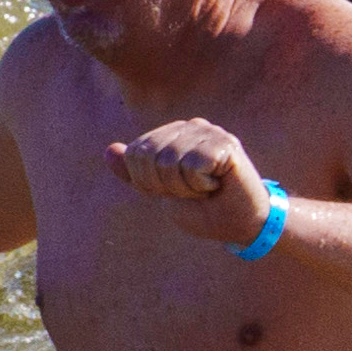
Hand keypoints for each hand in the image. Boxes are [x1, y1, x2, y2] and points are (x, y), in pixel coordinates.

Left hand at [104, 117, 275, 246]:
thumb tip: (109, 150)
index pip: (136, 154)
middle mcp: (190, 126)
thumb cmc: (204, 209)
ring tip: (206, 188)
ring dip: (185, 187)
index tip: (177, 191)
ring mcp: (208, 131)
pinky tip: (218, 184)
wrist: (242, 224)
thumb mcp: (161, 192)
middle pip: (149, 157)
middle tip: (194, 191)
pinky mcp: (224, 142)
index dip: (149, 183)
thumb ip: (135, 172)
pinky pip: (191, 166)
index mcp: (173, 134)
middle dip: (166, 186)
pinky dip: (201, 184)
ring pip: (169, 161)